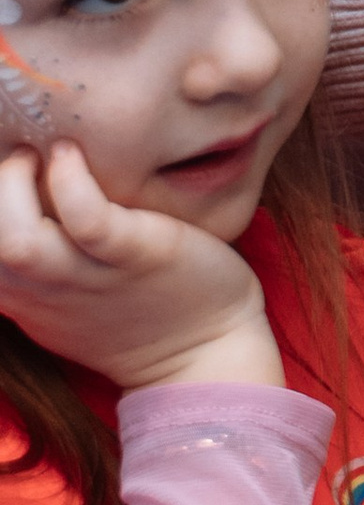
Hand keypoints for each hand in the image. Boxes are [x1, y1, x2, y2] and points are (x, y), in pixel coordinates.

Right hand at [0, 147, 280, 393]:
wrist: (204, 353)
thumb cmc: (132, 309)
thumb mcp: (62, 294)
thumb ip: (34, 258)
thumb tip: (15, 194)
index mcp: (21, 295)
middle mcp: (44, 290)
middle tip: (19, 155)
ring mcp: (88, 276)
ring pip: (18, 240)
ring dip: (14, 186)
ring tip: (42, 152)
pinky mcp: (136, 257)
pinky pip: (88, 220)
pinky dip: (70, 181)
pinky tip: (72, 154)